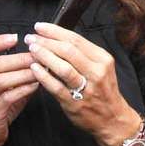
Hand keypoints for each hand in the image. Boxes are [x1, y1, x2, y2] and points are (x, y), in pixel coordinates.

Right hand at [0, 33, 38, 145]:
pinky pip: (7, 98)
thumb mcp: (3, 86)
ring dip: (24, 73)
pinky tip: (35, 85)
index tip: (15, 37)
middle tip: (38, 55)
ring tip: (40, 70)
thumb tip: (39, 56)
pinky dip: (23, 90)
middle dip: (19, 58)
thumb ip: (16, 71)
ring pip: (1, 80)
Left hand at [25, 22, 139, 145]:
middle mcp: (97, 71)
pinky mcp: (75, 102)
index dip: (55, 32)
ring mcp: (86, 88)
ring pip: (63, 67)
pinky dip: (44, 76)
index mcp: (103, 59)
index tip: (40, 27)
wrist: (113, 119)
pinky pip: (56, 87)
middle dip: (47, 41)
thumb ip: (84, 55)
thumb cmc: (103, 91)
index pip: (76, 39)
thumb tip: (57, 40)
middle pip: (69, 50)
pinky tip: (34, 68)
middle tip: (31, 37)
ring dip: (44, 55)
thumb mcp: (101, 68)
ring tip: (31, 49)